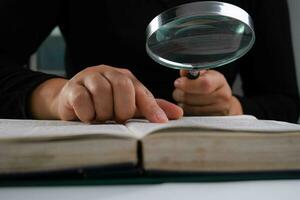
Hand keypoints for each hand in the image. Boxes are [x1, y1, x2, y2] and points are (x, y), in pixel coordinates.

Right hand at [30, 65, 182, 122]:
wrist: (72, 100)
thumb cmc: (105, 104)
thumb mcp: (130, 106)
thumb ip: (150, 108)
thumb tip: (179, 114)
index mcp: (125, 77)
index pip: (141, 91)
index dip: (151, 108)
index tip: (160, 123)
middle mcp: (108, 72)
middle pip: (122, 86)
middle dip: (122, 108)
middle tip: (117, 119)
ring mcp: (88, 77)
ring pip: (101, 91)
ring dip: (103, 112)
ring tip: (101, 118)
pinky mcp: (72, 87)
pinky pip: (81, 98)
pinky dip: (87, 113)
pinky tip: (88, 117)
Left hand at [173, 70, 242, 115]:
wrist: (223, 104)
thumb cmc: (211, 87)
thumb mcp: (204, 75)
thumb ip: (192, 72)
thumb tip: (184, 72)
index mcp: (219, 81)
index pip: (204, 84)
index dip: (187, 84)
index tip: (177, 83)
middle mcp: (223, 97)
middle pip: (192, 98)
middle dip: (180, 94)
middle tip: (179, 91)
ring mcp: (218, 112)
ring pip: (189, 109)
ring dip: (182, 103)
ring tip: (185, 99)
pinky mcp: (211, 123)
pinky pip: (191, 117)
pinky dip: (186, 112)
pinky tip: (190, 107)